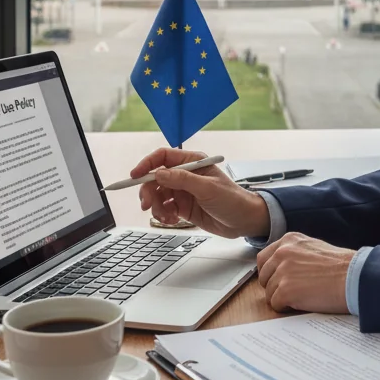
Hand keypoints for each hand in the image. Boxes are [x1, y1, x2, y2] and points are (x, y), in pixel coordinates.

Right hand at [131, 147, 270, 237]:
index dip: (147, 165)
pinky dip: (163, 215)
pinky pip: (164, 209)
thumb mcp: (208, 188)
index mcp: (193, 162)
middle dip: (148, 192)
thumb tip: (159, 174)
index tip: (135, 176)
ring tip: (166, 217)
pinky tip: (173, 220)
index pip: (163, 157)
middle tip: (146, 205)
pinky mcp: (183, 207)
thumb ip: (183, 180)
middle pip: (155, 179)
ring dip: (156, 207)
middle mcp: (186, 175)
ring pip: (157, 196)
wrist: (244, 221)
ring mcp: (183, 191)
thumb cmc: (233, 199)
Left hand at [256, 232, 353, 313]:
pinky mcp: (285, 290)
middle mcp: (282, 252)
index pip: (264, 258)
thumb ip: (295, 253)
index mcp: (289, 240)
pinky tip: (302, 303)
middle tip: (292, 291)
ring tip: (303, 296)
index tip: (279, 280)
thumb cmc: (340, 266)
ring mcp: (282, 271)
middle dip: (274, 286)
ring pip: (268, 292)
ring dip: (282, 298)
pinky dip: (286, 307)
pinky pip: (275, 304)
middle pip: (263, 277)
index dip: (271, 273)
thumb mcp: (313, 248)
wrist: (353, 277)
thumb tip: (281, 268)